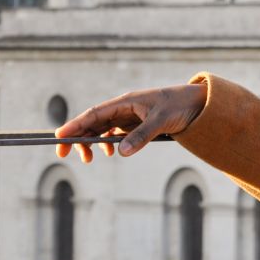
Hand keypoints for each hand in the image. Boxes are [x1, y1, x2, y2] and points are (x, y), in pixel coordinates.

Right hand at [55, 84, 206, 161]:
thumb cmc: (181, 106)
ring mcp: (131, 116)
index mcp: (127, 102)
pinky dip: (109, 143)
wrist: (200, 104)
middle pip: (94, 122)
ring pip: (103, 129)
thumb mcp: (162, 120)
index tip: (59, 137)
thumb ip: (141, 136)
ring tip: (88, 158)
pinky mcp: (139, 124)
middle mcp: (125, 108)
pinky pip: (117, 133)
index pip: (94, 113)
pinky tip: (111, 152)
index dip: (75, 125)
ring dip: (92, 141)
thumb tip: (119, 152)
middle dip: (78, 136)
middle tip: (64, 153)